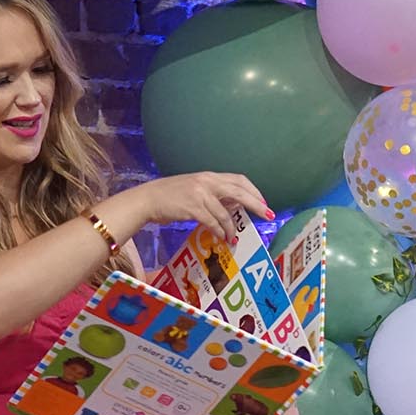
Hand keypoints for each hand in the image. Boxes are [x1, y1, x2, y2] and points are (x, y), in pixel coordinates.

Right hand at [132, 172, 273, 237]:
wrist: (148, 199)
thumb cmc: (170, 196)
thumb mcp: (194, 189)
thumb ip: (213, 195)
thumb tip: (232, 206)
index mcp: (209, 176)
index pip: (238, 179)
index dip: (254, 191)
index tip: (263, 202)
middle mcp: (207, 181)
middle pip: (239, 191)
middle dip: (256, 204)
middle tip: (268, 215)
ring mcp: (200, 193)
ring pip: (225, 212)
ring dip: (232, 227)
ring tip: (234, 238)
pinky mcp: (192, 207)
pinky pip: (212, 221)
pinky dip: (219, 231)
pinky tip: (221, 238)